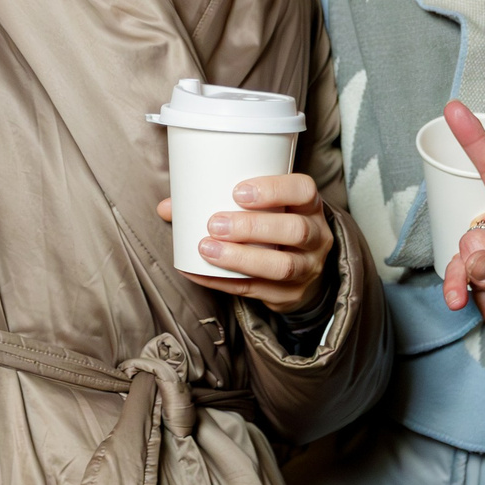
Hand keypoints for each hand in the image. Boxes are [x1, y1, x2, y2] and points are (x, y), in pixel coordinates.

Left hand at [154, 173, 334, 312]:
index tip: (237, 192)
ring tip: (207, 249)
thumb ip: (220, 199)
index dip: (274, 189)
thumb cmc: (275, 225)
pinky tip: (199, 273)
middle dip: (252, 227)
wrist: (304, 270)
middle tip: (214, 224)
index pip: (303, 190)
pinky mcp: (290, 295)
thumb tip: (168, 206)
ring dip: (241, 258)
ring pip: (282, 265)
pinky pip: (258, 291)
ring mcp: (307, 269)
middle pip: (294, 230)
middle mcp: (317, 236)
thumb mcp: (265, 208)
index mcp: (309, 206)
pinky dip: (224, 282)